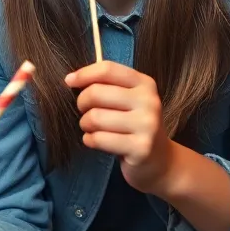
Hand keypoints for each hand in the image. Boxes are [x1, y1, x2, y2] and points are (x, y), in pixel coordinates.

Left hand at [66, 61, 173, 194]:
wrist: (160, 161)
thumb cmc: (134, 126)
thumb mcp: (129, 100)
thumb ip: (107, 85)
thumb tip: (70, 79)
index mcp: (145, 84)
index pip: (107, 69)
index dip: (84, 74)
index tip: (69, 81)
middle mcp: (149, 101)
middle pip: (96, 93)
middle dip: (82, 103)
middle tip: (85, 112)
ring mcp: (147, 125)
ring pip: (95, 117)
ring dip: (85, 124)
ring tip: (91, 128)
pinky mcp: (140, 148)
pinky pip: (100, 139)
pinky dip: (89, 140)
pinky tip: (95, 141)